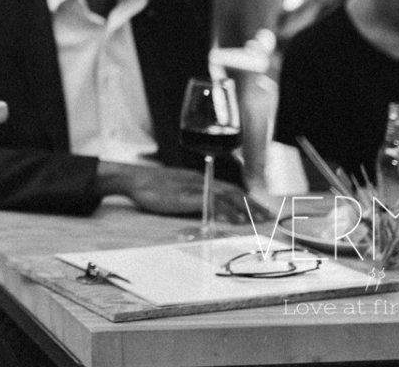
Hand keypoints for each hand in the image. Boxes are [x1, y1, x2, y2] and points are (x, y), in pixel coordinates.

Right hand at [97, 162, 257, 221]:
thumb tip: (206, 209)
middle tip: (266, 217)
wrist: (132, 178)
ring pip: (224, 197)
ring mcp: (193, 188)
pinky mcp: (184, 197)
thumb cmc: (150, 187)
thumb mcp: (175, 191)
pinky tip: (233, 219)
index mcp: (199, 180)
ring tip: (256, 220)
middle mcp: (200, 181)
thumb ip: (191, 197)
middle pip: (231, 192)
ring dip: (242, 208)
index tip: (259, 210)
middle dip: (251, 205)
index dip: (246, 199)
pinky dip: (223, 211)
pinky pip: (208, 203)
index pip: (228, 189)